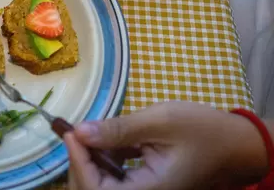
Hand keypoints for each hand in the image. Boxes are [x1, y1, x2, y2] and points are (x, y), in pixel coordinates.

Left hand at [65, 102, 268, 189]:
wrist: (233, 142)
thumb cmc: (203, 130)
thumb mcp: (160, 121)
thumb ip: (118, 129)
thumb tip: (79, 131)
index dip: (78, 162)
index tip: (70, 132)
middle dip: (79, 162)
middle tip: (74, 131)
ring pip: (101, 184)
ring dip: (89, 159)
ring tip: (86, 132)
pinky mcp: (142, 184)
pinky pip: (113, 178)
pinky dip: (103, 159)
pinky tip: (102, 139)